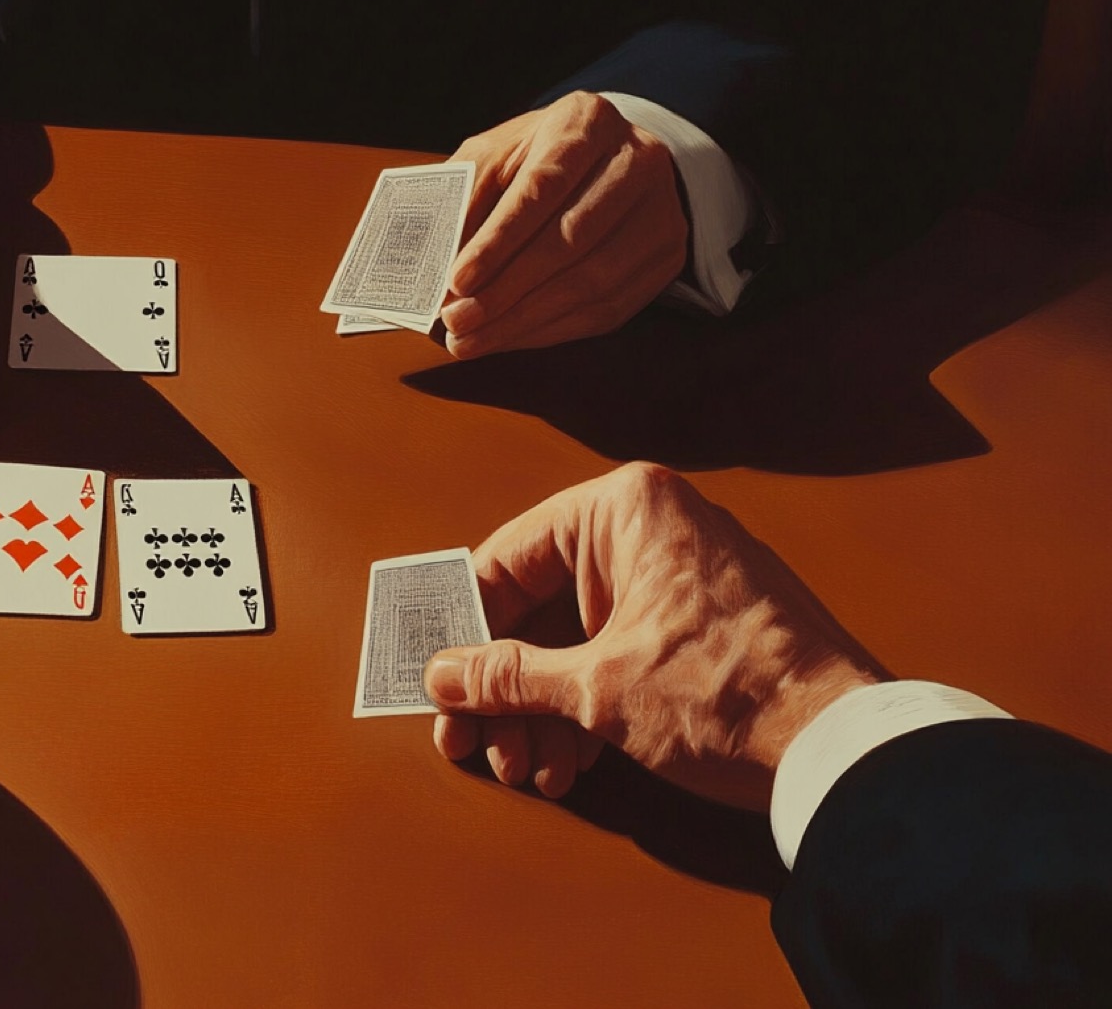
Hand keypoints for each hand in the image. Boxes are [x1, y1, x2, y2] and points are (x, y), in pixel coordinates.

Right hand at [424, 463, 890, 809]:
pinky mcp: (703, 621)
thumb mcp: (594, 688)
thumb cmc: (729, 694)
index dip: (462, 629)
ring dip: (542, 709)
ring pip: (576, 637)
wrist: (844, 746)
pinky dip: (588, 706)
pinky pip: (618, 651)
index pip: (505, 561)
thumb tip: (443, 674)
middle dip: (505, 687)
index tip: (433, 678)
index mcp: (623, 509)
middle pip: (539, 607)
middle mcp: (651, 527)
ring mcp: (681, 574)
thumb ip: (507, 676)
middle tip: (473, 741)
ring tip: (529, 768)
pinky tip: (569, 761)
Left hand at [440, 92, 686, 359]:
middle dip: (507, 290)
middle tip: (457, 321)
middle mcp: (637, 160)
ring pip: (592, 281)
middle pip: (571, 239)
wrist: (603, 161)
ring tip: (472, 339)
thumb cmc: (535, 159)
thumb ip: (465, 201)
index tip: (457, 280)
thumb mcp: (493, 158)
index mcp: (587, 123)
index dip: (499, 240)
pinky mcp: (666, 256)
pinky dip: (551, 330)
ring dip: (524, 320)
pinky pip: (608, 308)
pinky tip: (509, 338)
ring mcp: (661, 211)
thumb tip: (441, 271)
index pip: (543, 187)